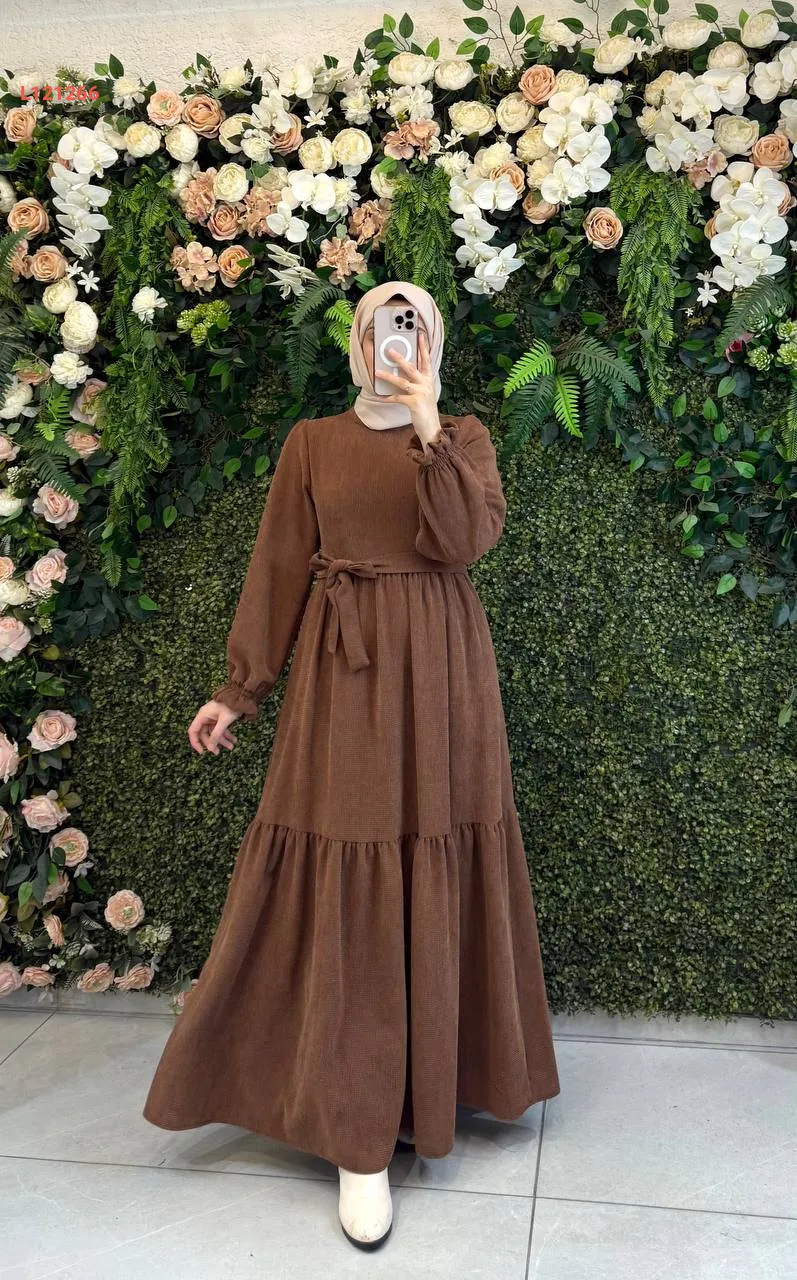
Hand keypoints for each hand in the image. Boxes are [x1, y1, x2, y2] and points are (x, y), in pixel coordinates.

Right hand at [188, 699, 240, 755]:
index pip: (193, 731)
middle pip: (205, 734)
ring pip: (215, 733)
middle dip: (212, 743)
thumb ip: (216, 735)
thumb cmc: (231, 705)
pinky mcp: (220, 718)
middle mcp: (206, 717)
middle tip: (218, 752)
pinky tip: (234, 740)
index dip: (195, 742)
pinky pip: (221, 729)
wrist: (241, 695)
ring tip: (231, 747)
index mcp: (202, 715)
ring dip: (222, 740)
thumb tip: (210, 748)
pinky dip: (227, 735)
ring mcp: (213, 718)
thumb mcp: (224, 721)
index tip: (202, 752)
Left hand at [376, 329, 441, 449]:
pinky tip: (379, 397)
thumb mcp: (425, 393)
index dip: (423, 347)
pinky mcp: (414, 403)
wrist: (432, 428)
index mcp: (429, 380)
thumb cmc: (426, 411)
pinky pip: (397, 398)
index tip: (419, 335)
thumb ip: (417, 382)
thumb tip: (402, 373)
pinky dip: (387, 398)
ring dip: (388, 377)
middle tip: (389, 350)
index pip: (426, 360)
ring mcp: (421, 393)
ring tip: (377, 372)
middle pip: (412, 367)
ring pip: (402, 381)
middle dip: (400, 358)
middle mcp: (426, 384)